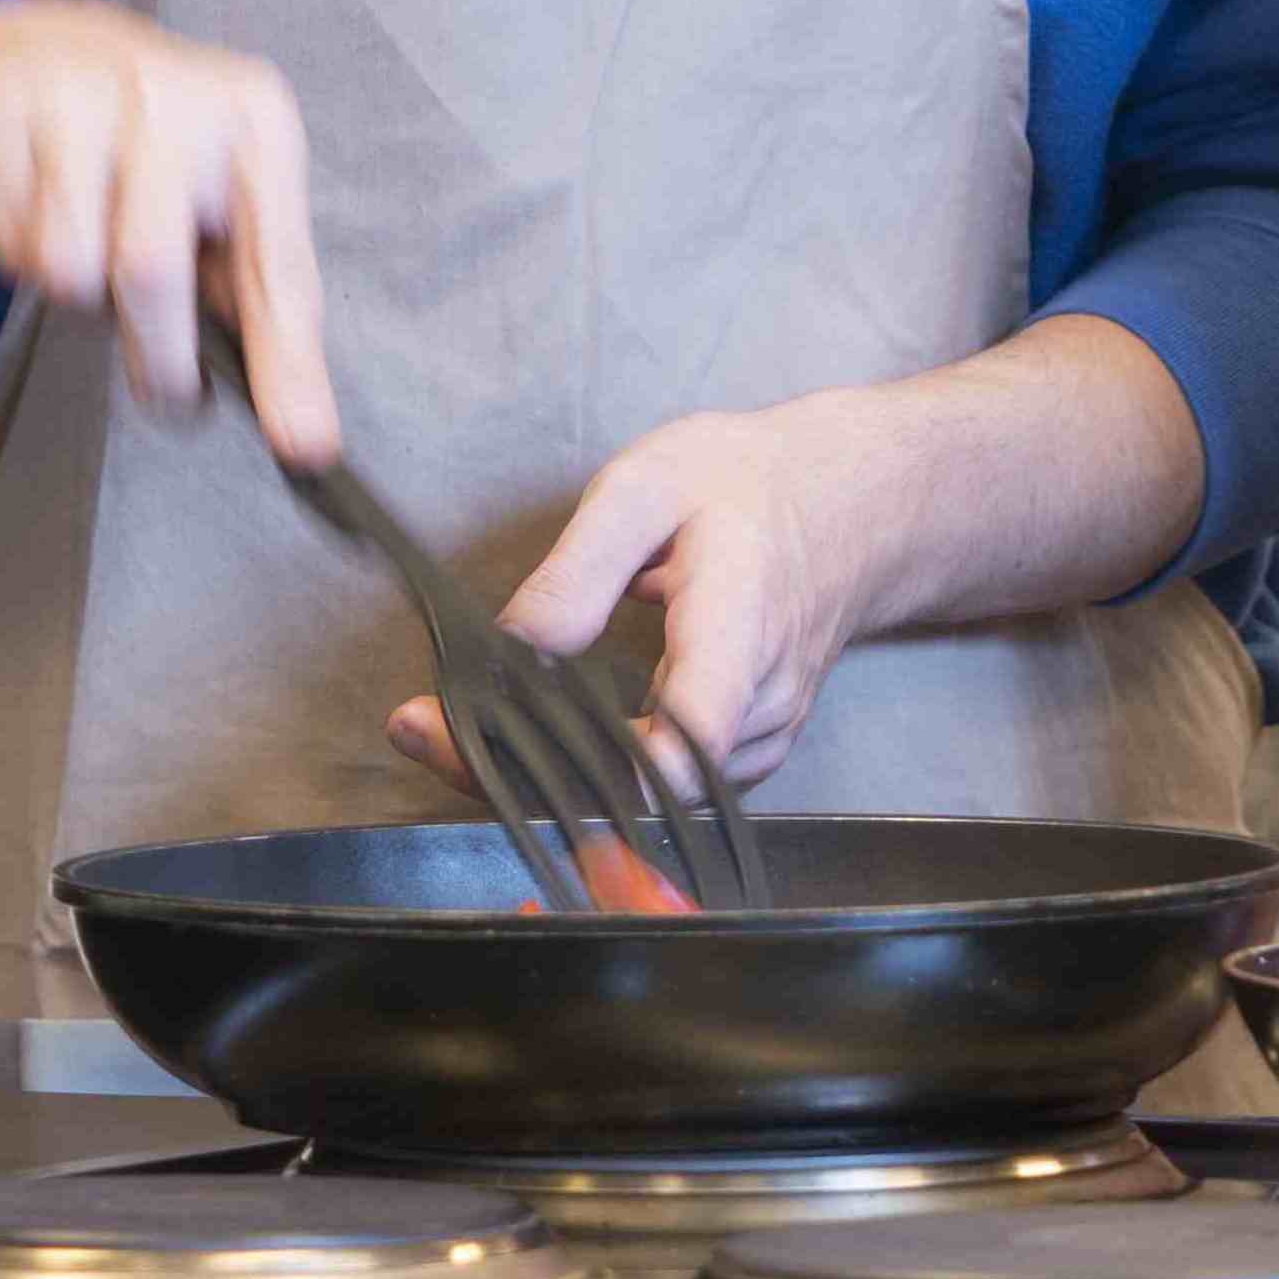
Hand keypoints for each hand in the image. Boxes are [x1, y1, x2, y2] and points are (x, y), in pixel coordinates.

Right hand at [0, 0, 337, 467]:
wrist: (44, 54)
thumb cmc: (159, 154)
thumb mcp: (226, 202)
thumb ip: (257, 303)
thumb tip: (300, 426)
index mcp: (258, 122)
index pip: (276, 265)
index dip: (286, 363)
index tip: (303, 445)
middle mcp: (175, 96)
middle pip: (149, 271)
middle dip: (158, 358)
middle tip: (167, 392)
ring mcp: (82, 94)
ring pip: (66, 266)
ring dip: (80, 294)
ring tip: (98, 250)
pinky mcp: (2, 106)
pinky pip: (9, 242)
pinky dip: (26, 257)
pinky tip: (47, 209)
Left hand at [405, 397, 900, 795]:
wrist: (854, 500)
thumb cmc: (750, 483)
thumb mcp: (650, 484)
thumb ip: (578, 569)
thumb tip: (511, 649)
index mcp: (737, 634)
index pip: (677, 747)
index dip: (583, 772)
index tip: (484, 751)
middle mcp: (757, 708)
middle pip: (640, 786)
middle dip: (525, 772)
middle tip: (424, 730)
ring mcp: (760, 740)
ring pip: (649, 795)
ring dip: (556, 773)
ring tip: (469, 728)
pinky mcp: (748, 751)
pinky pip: (667, 782)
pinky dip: (602, 765)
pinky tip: (546, 733)